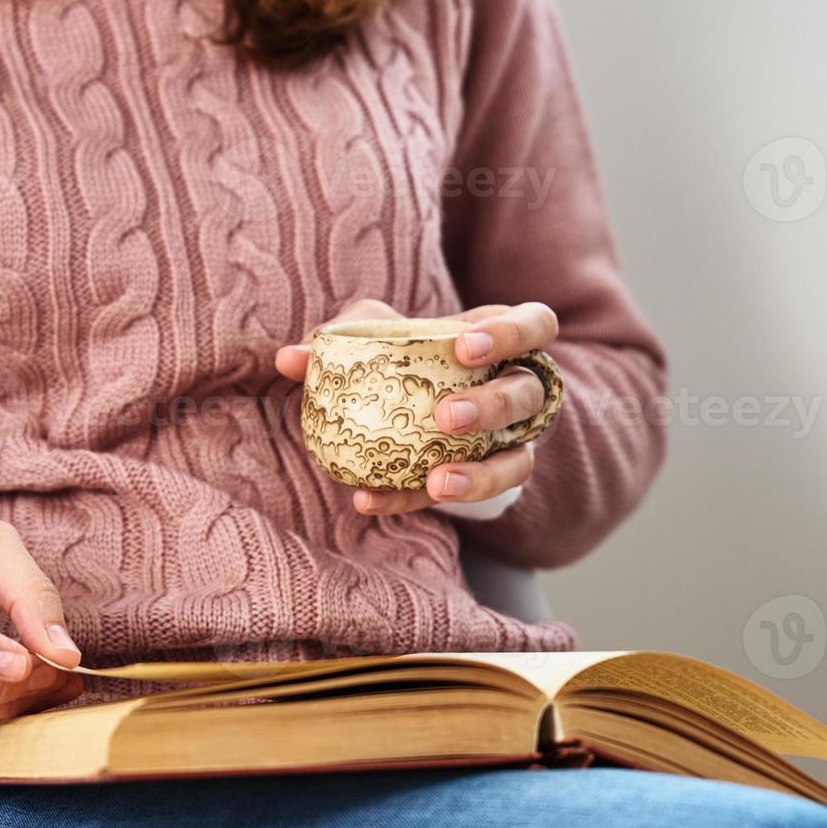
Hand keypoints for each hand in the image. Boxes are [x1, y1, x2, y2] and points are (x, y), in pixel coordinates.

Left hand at [275, 298, 558, 514]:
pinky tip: (370, 501)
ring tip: (438, 481)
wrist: (420, 418)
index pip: (536, 325)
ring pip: (518, 461)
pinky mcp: (484, 487)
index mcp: (506, 342)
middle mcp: (522, 392)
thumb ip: (340, 339)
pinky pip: (463, 502)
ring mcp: (514, 444)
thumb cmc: (405, 361)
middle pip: (530, 395)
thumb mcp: (376, 339)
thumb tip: (290, 359)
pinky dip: (414, 500)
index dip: (512, 333)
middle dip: (493, 406)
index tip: (464, 347)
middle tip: (447, 417)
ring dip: (480, 475)